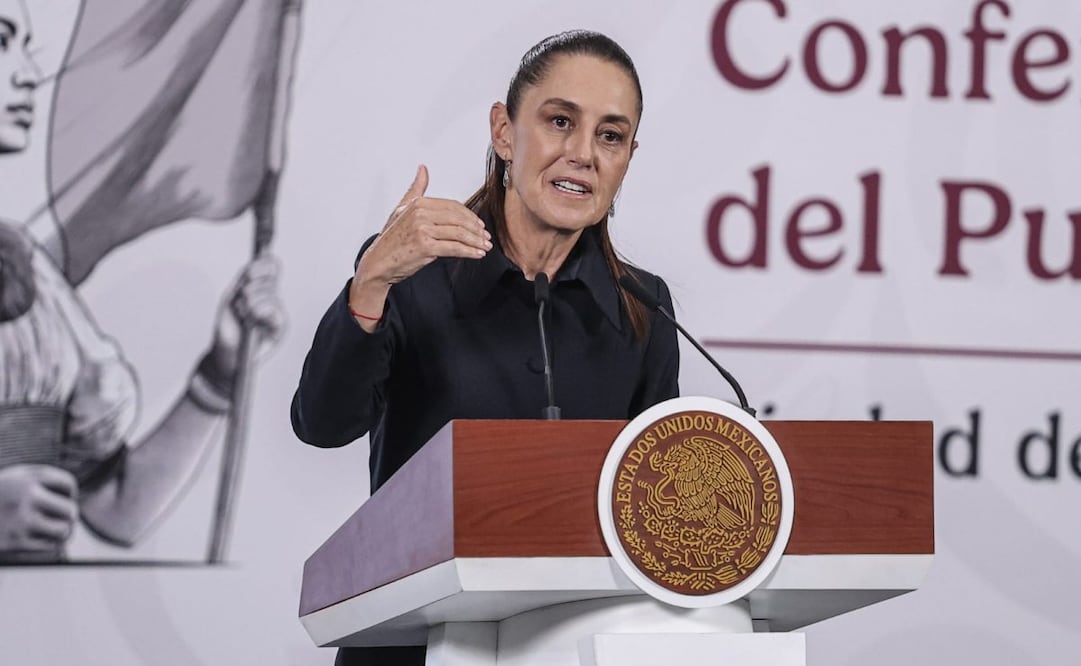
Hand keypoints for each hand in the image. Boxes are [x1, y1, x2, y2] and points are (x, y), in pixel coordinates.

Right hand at [0, 464, 77, 551]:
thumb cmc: (0, 496)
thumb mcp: (17, 477)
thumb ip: (45, 479)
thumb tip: (74, 496)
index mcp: (28, 478)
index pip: (68, 484)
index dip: (69, 493)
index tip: (59, 498)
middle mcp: (27, 497)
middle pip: (70, 510)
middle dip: (69, 515)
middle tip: (63, 517)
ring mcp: (22, 520)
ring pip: (64, 530)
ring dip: (64, 532)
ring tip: (58, 530)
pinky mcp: (16, 542)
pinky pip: (50, 546)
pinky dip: (52, 544)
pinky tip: (45, 538)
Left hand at [206, 254, 286, 380]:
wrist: (225, 355)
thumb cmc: (228, 328)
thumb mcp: (231, 298)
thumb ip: (245, 280)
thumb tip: (256, 264)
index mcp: (261, 288)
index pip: (271, 266)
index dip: (263, 264)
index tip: (248, 271)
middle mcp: (272, 298)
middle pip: (270, 276)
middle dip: (250, 286)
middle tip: (240, 301)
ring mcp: (277, 312)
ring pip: (269, 292)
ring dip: (250, 301)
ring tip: (242, 314)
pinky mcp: (281, 326)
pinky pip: (273, 309)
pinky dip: (259, 311)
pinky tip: (250, 319)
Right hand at [348, 165, 490, 324]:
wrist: (378, 262)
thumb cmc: (391, 238)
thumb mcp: (401, 209)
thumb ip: (416, 189)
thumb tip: (423, 169)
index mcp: (418, 203)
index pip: (453, 206)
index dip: (469, 216)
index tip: (479, 225)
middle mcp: (420, 214)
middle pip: (459, 219)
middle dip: (476, 229)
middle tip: (486, 237)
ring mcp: (422, 230)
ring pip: (459, 233)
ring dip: (476, 241)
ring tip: (485, 246)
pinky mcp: (425, 247)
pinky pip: (454, 248)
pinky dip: (469, 252)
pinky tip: (477, 254)